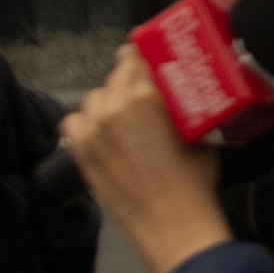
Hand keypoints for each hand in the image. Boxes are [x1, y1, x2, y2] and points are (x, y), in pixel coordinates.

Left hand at [60, 48, 229, 272]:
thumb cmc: (195, 176)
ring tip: (125, 115)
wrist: (172, 220)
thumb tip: (179, 91)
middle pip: (115, 75)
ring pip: (94, 98)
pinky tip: (101, 131)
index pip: (137, 57)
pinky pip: (73, 123)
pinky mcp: (81, 153)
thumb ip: (182, 103)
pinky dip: (86, 123)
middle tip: (146, 90)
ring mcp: (93, 130)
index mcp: (146, 95)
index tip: (149, 52)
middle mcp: (114, 106)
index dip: (143, 52)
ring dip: (108, 101)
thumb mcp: (199, 128)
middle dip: (130, 78)